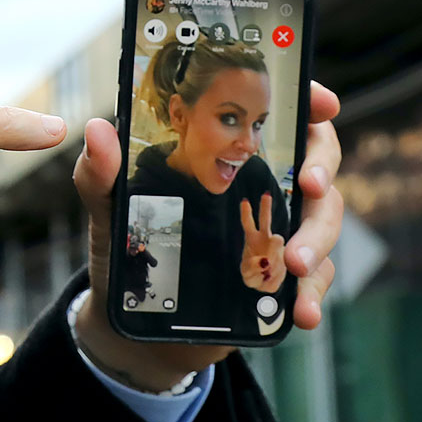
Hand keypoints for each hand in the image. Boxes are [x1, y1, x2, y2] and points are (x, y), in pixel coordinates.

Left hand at [73, 83, 345, 389]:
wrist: (134, 320)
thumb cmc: (126, 247)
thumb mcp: (109, 208)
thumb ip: (101, 173)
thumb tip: (98, 131)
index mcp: (227, 156)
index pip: (279, 116)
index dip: (309, 101)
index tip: (323, 102)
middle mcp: (261, 186)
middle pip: (317, 160)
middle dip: (322, 167)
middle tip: (309, 184)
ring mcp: (276, 231)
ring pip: (323, 219)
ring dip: (318, 238)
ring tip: (295, 263)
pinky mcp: (281, 276)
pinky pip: (315, 278)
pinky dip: (314, 293)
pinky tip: (304, 310)